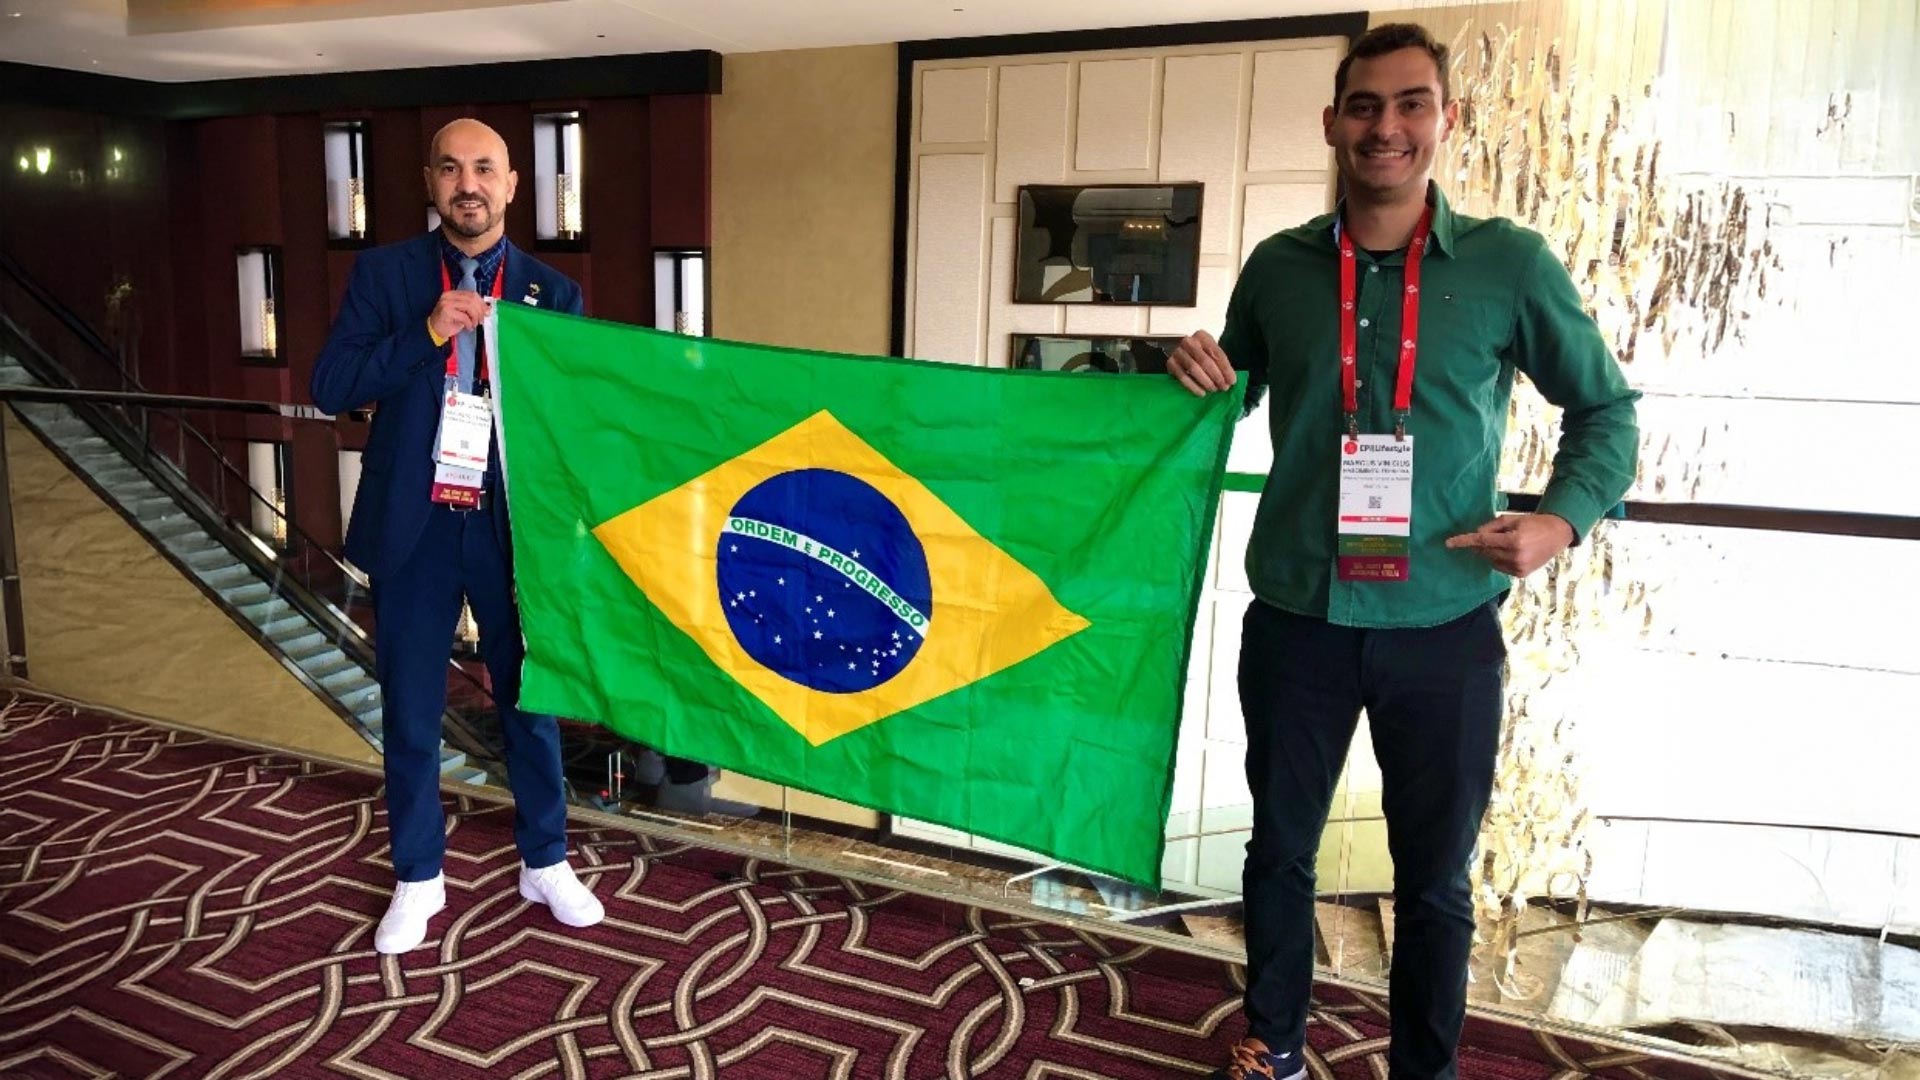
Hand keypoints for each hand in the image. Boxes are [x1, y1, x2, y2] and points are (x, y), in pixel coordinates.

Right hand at [428, 290, 488, 341]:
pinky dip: (469, 323)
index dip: (481, 302)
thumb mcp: (462, 312)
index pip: (471, 294)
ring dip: (475, 317)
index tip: (487, 311)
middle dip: (480, 310)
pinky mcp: (446, 312)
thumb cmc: (448, 322)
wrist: (434, 330)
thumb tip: (486, 308)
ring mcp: (446, 303)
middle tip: (482, 319)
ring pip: (469, 306)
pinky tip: (468, 327)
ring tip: (474, 324)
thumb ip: (471, 308)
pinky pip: (464, 316)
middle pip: (471, 299)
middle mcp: (449, 296)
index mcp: (453, 294)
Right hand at [1167, 330, 1236, 395]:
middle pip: (1205, 361)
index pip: (1217, 353)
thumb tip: (1229, 380)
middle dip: (1217, 376)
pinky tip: (1202, 392)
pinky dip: (1193, 386)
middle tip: (1223, 387)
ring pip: (1194, 369)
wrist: (1181, 353)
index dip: (1226, 368)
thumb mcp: (1211, 352)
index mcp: (1202, 336)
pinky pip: (1183, 377)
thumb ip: (1219, 363)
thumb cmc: (1201, 353)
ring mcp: (1178, 352)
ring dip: (1206, 382)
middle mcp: (1189, 341)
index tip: (1232, 381)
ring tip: (1214, 389)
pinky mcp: (1170, 363)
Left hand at [1444, 513, 1575, 576]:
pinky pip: (1500, 567)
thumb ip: (1492, 526)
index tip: (1449, 543)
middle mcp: (1516, 557)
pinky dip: (1498, 559)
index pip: (1482, 541)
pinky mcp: (1521, 574)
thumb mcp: (1512, 519)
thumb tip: (1476, 534)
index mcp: (1514, 541)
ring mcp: (1519, 568)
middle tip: (1490, 535)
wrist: (1557, 535)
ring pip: (1491, 560)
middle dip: (1481, 544)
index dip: (1464, 541)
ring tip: (1506, 541)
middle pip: (1485, 551)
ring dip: (1491, 552)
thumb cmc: (1534, 523)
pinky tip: (1509, 551)